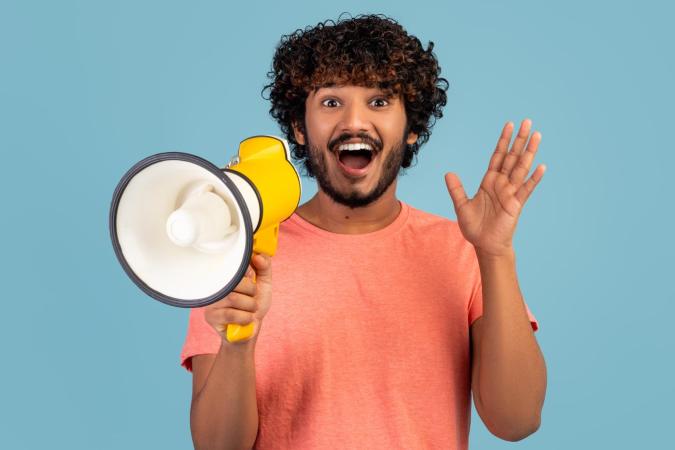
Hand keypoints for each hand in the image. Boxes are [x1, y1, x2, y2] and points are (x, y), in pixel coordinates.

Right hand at [204, 253, 272, 343]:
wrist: (251, 329)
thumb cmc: (255, 304)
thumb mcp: (264, 283)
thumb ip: (265, 266)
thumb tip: (257, 256)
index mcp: (228, 274)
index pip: (235, 264)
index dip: (249, 273)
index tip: (254, 279)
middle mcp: (217, 284)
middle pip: (235, 281)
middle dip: (251, 291)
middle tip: (252, 297)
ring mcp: (212, 300)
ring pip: (233, 298)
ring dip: (250, 306)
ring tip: (250, 309)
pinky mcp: (210, 316)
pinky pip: (230, 314)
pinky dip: (245, 318)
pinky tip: (246, 319)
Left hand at [445, 119, 545, 256]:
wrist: (484, 245)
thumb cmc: (475, 227)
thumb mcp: (461, 206)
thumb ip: (456, 189)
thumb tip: (448, 173)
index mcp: (489, 181)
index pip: (498, 156)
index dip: (503, 141)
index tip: (509, 125)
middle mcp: (502, 184)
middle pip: (512, 157)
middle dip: (518, 139)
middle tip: (527, 121)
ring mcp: (510, 193)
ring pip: (521, 168)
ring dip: (529, 152)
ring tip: (537, 135)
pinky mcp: (516, 204)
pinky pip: (526, 189)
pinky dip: (533, 178)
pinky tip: (541, 166)